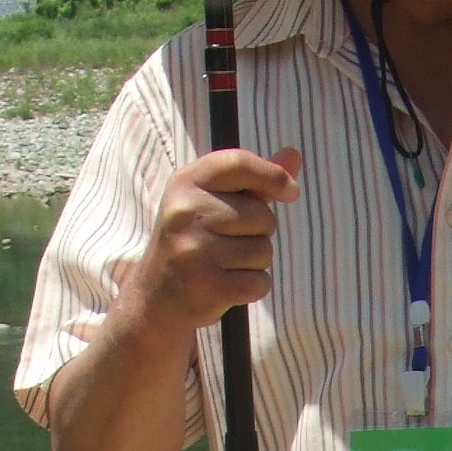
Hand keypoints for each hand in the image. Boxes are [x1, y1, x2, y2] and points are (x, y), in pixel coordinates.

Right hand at [127, 146, 303, 337]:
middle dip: (261, 231)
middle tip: (231, 241)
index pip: (239, 163)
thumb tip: (294, 155)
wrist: (157, 296)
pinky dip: (254, 286)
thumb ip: (254, 180)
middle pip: (261, 215)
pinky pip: (260, 282)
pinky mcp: (206, 286)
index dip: (273, 175)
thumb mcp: (213, 201)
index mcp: (185, 182)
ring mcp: (193, 249)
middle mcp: (185, 212)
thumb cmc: (195, 239)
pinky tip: (229, 285)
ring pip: (263, 251)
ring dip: (256, 261)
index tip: (291, 191)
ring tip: (226, 263)